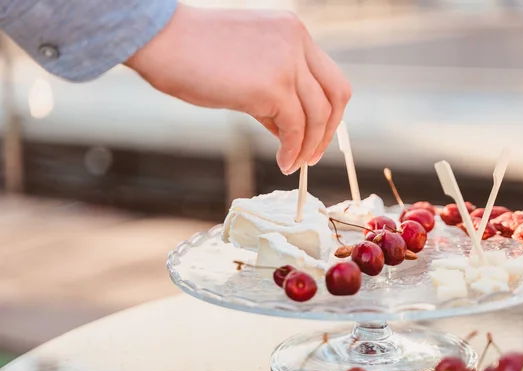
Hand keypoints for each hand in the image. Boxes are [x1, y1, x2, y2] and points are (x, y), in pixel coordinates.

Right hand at [125, 4, 351, 174]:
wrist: (162, 40)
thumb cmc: (193, 53)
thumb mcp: (247, 65)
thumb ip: (273, 91)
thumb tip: (287, 127)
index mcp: (294, 32)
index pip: (329, 76)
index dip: (329, 111)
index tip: (316, 134)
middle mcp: (297, 42)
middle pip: (337, 94)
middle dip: (329, 130)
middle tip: (314, 155)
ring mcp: (287, 63)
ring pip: (319, 115)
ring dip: (310, 146)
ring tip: (294, 164)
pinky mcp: (272, 87)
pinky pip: (295, 128)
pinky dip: (293, 151)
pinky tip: (283, 162)